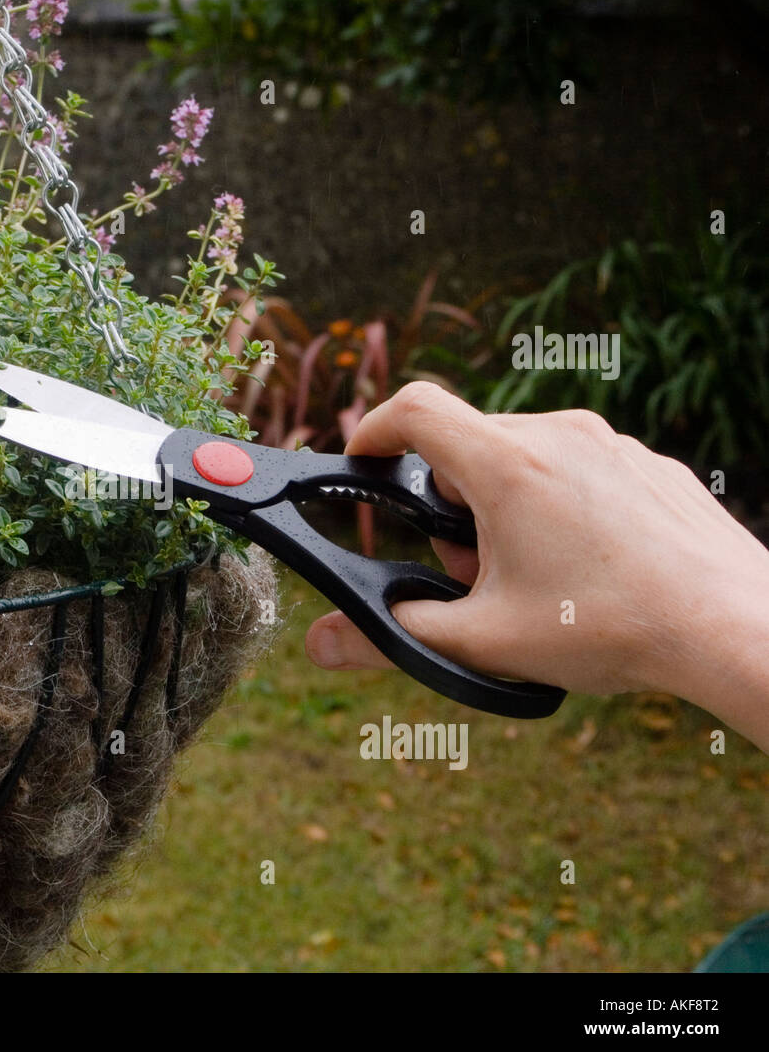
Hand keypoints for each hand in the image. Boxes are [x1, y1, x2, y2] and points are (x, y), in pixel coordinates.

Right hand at [305, 383, 768, 741]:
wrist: (732, 626)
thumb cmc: (611, 628)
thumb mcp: (484, 640)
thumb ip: (393, 635)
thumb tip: (324, 643)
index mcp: (507, 466)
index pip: (415, 409)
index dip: (373, 430)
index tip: (360, 461)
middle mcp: (558, 435)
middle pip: (468, 446)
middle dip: (450, 503)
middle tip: (471, 569)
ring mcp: (610, 444)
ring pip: (524, 457)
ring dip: (503, 506)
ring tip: (533, 577)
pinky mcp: (647, 464)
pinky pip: (577, 467)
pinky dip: (557, 505)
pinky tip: (586, 567)